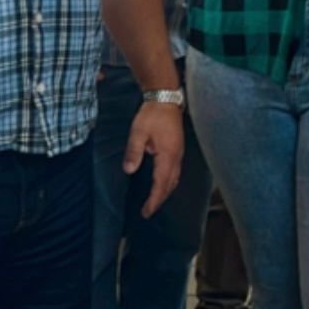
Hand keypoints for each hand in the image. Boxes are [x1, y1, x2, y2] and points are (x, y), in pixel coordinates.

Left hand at [124, 102, 183, 217]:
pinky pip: (175, 171)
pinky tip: (163, 182)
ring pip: (175, 179)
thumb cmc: (152, 114)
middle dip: (160, 200)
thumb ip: (134, 151)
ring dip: (165, 192)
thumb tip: (129, 170)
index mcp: (167, 155)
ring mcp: (179, 152)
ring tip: (155, 200)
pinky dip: (169, 182)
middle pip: (170, 185)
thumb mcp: (138, 132)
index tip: (146, 212)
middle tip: (148, 211)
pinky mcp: (178, 148)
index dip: (154, 200)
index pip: (161, 184)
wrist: (165, 97)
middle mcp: (176, 157)